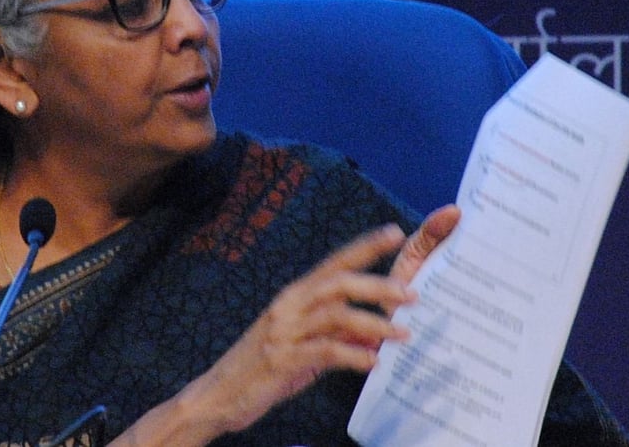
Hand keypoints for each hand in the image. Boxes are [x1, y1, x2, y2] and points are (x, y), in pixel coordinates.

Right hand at [185, 206, 459, 435]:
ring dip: (373, 323)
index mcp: (294, 295)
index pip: (334, 262)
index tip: (394, 233)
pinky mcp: (282, 360)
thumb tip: (374, 338)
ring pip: (335, 315)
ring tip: (401, 335)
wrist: (218, 395)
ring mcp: (284, 332)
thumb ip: (337, 339)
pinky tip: (371, 363)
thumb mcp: (303, 349)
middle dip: (378, 286)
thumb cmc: (262, 367)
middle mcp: (288, 306)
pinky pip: (324, 352)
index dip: (364, 246)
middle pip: (338, 283)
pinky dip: (352, 356)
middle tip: (411, 294)